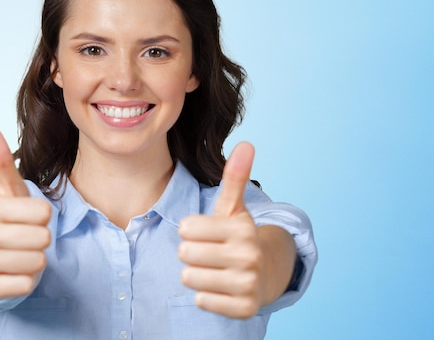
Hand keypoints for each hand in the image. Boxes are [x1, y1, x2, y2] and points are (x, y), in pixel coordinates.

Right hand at [0, 127, 51, 299]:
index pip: (45, 213)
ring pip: (36, 262)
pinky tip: (13, 272)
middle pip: (43, 239)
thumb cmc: (5, 219)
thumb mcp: (8, 191)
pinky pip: (25, 285)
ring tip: (19, 254)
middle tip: (25, 238)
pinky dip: (26, 280)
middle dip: (40, 240)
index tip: (28, 218)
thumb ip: (1, 161)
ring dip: (34, 261)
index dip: (43, 217)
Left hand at [178, 142, 263, 318]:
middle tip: (211, 253)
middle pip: (185, 253)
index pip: (186, 228)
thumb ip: (235, 177)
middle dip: (191, 253)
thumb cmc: (238, 238)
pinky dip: (206, 296)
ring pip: (189, 278)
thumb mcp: (234, 208)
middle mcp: (249, 255)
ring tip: (215, 270)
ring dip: (196, 274)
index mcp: (242, 228)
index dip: (190, 230)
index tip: (206, 233)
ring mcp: (248, 284)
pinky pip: (201, 300)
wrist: (266, 275)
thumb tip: (246, 143)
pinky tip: (221, 287)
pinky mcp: (244, 309)